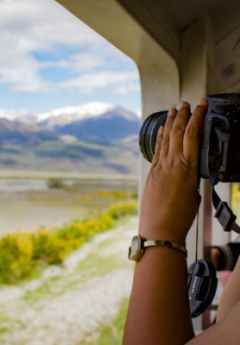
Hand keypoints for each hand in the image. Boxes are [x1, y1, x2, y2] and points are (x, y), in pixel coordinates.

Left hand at [139, 98, 207, 244]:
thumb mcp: (195, 193)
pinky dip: (160, 138)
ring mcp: (160, 166)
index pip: (193, 134)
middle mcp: (173, 163)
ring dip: (170, 122)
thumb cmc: (180, 217)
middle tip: (186, 102)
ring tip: (174, 110)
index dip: (198, 116)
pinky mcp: (151, 172)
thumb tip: (191, 169)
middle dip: (183, 114)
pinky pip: (157, 150)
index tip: (201, 104)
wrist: (159, 229)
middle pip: (178, 132)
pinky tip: (161, 130)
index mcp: (189, 167)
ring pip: (166, 138)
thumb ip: (193, 176)